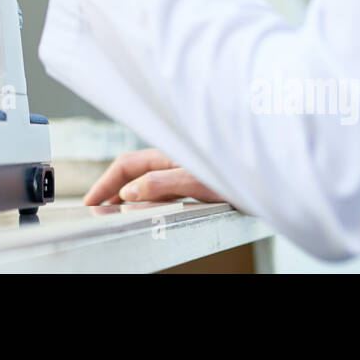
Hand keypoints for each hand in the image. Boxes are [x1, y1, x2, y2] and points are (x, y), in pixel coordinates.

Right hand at [83, 148, 234, 206]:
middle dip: (110, 185)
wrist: (268, 175)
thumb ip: (161, 184)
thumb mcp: (196, 181)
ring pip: (145, 177)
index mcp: (168, 153)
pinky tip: (146, 204)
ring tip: (114, 207)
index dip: (105, 183)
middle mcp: (173, 157)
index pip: (125, 165)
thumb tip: (128, 191)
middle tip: (96, 205)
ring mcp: (182, 166)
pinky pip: (160, 184)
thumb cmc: (238, 173)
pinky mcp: (193, 177)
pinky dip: (144, 194)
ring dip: (127, 191)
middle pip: (132, 168)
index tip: (91, 200)